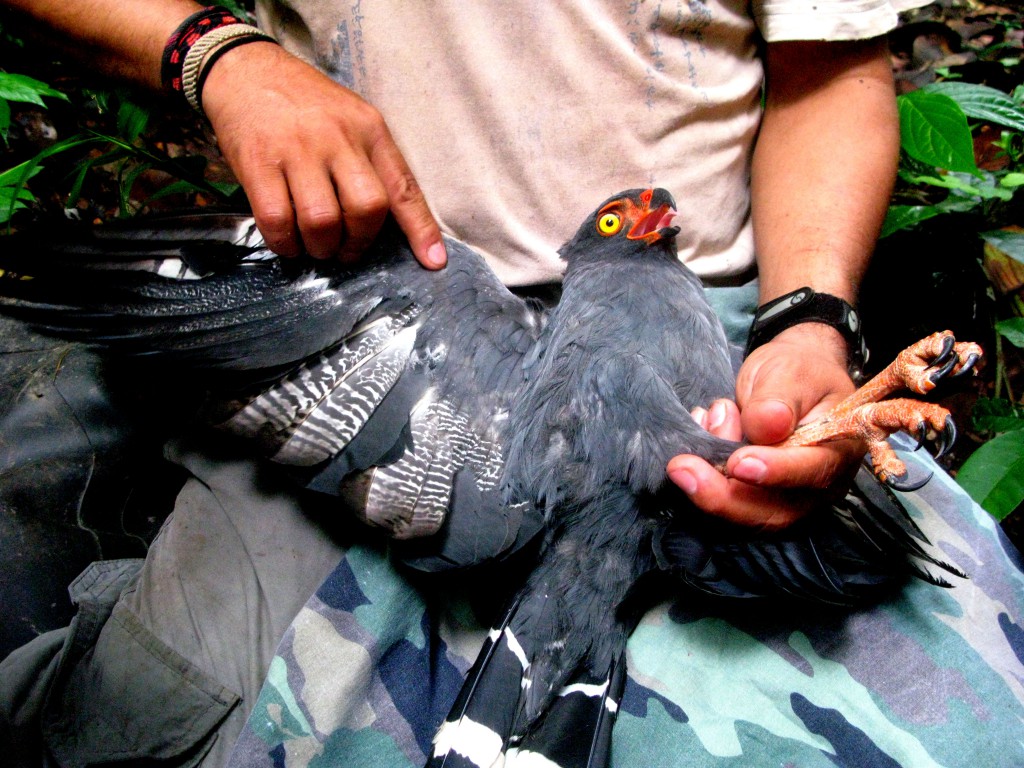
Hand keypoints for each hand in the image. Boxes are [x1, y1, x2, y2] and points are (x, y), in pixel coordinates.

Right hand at [200, 41, 446, 267]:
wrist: (245, 69)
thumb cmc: (306, 105)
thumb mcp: (352, 121)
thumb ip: (372, 164)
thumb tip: (393, 224)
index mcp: (369, 130)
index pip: (403, 187)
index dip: (421, 229)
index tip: (433, 262)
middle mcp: (337, 138)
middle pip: (366, 209)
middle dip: (358, 243)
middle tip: (345, 249)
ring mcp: (296, 150)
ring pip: (322, 222)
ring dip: (320, 248)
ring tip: (315, 245)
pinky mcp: (258, 163)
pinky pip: (277, 221)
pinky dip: (285, 243)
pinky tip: (287, 239)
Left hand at [666, 324, 863, 529]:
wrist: (790, 378)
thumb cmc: (797, 372)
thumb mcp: (791, 371)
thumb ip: (780, 398)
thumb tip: (768, 425)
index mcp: (840, 451)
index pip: (812, 472)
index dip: (775, 473)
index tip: (739, 463)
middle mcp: (817, 486)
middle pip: (773, 510)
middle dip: (723, 494)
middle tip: (682, 466)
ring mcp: (786, 499)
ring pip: (743, 513)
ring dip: (707, 483)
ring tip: (699, 427)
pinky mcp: (756, 499)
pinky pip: (726, 502)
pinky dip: (702, 477)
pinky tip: (697, 433)